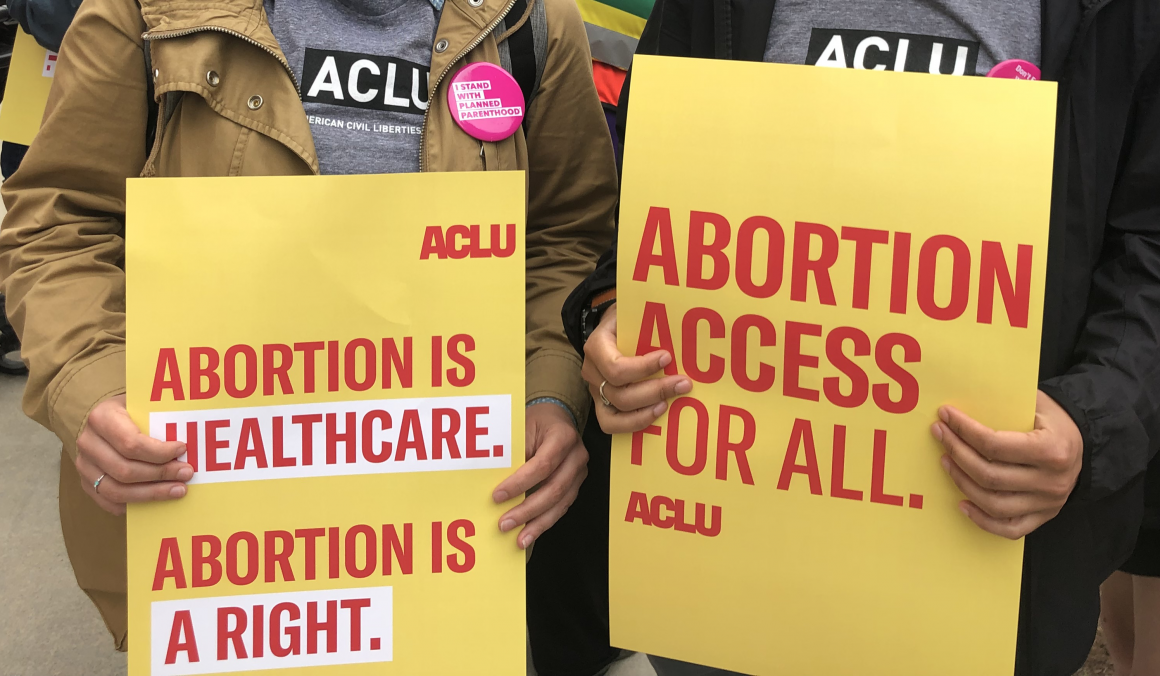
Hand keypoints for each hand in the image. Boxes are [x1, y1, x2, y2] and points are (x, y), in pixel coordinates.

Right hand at [75, 394, 192, 515]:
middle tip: (187, 474)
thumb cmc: (130, 411)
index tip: (183, 450)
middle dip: (161, 474)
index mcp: (102, 418)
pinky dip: (134, 504)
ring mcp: (84, 466)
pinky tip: (155, 501)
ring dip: (151, 494)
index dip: (159, 452)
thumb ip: (160, 417)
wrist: (103, 418)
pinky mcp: (86, 483)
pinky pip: (108, 502)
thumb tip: (190, 439)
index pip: (131, 443)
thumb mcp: (142, 404)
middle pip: (125, 470)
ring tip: (178, 490)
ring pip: (117, 490)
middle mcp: (88, 443)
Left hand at [491, 402, 587, 548]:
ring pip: (560, 503)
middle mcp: (576, 456)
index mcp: (563, 437)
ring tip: (519, 539)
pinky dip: (544, 522)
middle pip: (554, 489)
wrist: (555, 418)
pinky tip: (529, 533)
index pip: (543, 465)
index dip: (520, 483)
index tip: (498, 496)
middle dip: (527, 510)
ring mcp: (579, 473)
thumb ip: (513, 453)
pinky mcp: (575, 486)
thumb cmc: (535, 423)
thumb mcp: (522, 428)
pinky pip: (561, 508)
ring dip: (537, 523)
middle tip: (505, 523)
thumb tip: (494, 482)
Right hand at [581, 304, 691, 433]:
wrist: (613, 327)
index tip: (668, 358)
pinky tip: (657, 413)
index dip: (643, 367)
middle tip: (683, 383)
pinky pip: (613, 424)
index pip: (616, 366)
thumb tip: (680, 334)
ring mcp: (595, 391)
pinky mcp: (602, 405)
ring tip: (669, 402)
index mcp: (596, 346)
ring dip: (647, 411)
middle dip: (655, 391)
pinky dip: (636, 423)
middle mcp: (592, 371)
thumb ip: (648, 321)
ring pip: (616, 413)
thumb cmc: (627, 320)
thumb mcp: (633, 312)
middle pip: (620, 394)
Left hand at [931, 390, 1082, 539]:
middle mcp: (1052, 481)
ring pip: (994, 504)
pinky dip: (982, 520)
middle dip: (957, 453)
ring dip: (962, 483)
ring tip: (946, 462)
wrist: (1086, 442)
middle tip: (940, 435)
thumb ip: (1003, 406)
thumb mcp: (1036, 404)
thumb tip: (960, 410)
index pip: (994, 445)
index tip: (946, 416)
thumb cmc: (1054, 420)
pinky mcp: (1044, 516)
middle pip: (990, 476)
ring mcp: (1049, 503)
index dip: (964, 430)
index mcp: (1052, 450)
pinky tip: (962, 503)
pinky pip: (1009, 529)